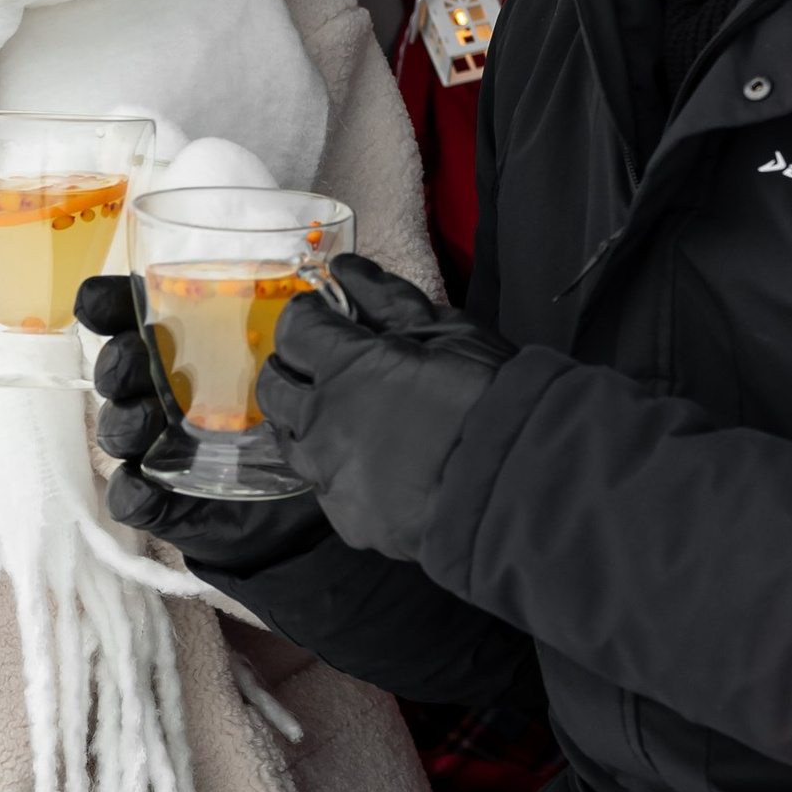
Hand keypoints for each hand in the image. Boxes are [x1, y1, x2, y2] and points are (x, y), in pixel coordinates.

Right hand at [75, 274, 327, 572]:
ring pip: (118, 428)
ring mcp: (158, 447)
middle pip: (119, 369)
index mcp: (184, 346)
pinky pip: (131, 497)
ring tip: (144, 420)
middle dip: (117, 361)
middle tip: (134, 358)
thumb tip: (332, 272)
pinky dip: (129, 492)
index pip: (131, 314)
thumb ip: (302, 318)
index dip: (108, 304)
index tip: (99, 302)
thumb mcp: (302, 358)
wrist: (309, 497)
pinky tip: (141, 487)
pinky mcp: (163, 500)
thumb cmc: (296, 409)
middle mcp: (162, 392)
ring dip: (122, 421)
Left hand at [255, 256, 514, 559]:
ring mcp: (330, 476)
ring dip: (309, 424)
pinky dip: (343, 472)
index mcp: (344, 366)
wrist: (517, 485)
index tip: (330, 320)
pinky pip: (327, 487)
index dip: (310, 318)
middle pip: (274, 388)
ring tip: (350, 423)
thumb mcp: (447, 331)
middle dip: (293, 369)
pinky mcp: (347, 520)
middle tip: (329, 369)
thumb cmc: (488, 395)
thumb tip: (343, 271)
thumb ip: (386, 299)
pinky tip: (379, 470)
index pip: (294, 328)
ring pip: (291, 442)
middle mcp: (322, 421)